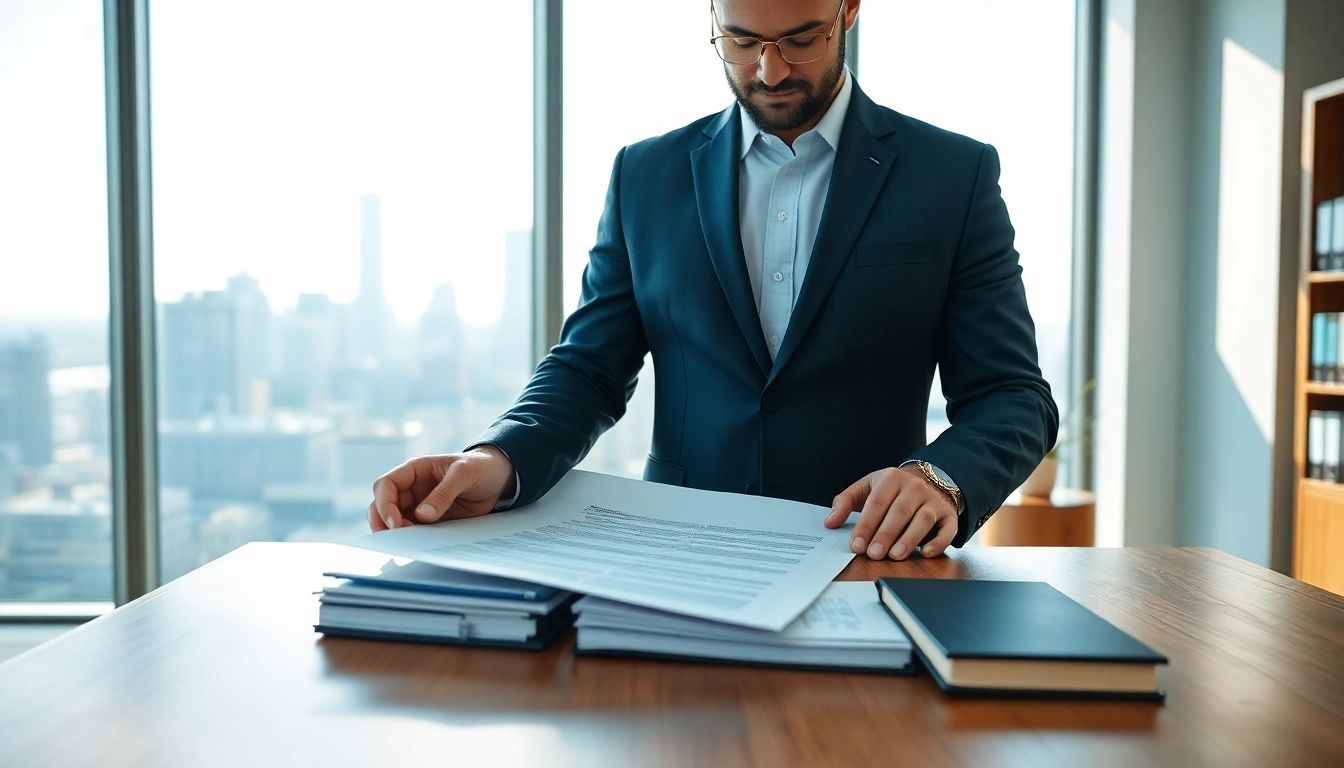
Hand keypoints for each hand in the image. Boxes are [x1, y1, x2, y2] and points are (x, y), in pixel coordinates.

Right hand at [368, 446, 516, 531]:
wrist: (500, 477)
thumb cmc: (481, 466)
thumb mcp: (464, 474)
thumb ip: (444, 493)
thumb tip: (423, 515)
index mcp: (415, 470)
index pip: (385, 485)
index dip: (384, 504)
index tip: (395, 523)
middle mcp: (412, 488)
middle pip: (382, 506)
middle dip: (383, 522)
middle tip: (396, 539)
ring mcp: (420, 505)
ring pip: (395, 521)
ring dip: (397, 533)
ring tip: (410, 543)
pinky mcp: (431, 520)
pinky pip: (415, 531)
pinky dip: (413, 539)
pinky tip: (421, 546)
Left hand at [823, 466, 958, 559]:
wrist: (927, 481)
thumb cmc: (891, 490)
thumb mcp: (866, 488)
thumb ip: (845, 502)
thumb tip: (830, 522)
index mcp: (891, 478)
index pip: (876, 503)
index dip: (866, 525)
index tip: (856, 545)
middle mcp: (914, 487)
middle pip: (899, 512)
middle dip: (885, 535)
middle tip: (873, 554)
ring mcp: (933, 500)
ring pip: (922, 519)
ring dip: (909, 539)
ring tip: (895, 555)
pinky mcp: (948, 514)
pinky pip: (947, 528)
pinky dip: (939, 542)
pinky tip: (926, 553)